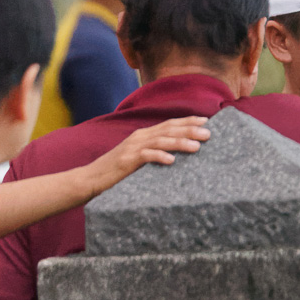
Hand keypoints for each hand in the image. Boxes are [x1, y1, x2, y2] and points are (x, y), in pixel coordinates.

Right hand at [83, 117, 209, 196]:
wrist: (91, 178)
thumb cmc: (119, 170)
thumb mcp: (140, 157)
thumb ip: (156, 151)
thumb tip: (179, 153)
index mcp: (144, 135)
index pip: (169, 124)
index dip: (187, 121)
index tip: (206, 121)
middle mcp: (139, 137)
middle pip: (168, 130)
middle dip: (189, 130)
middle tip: (208, 133)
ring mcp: (132, 148)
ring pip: (160, 141)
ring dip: (179, 142)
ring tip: (196, 147)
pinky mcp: (126, 161)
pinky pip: (145, 156)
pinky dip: (159, 156)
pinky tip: (171, 160)